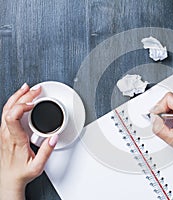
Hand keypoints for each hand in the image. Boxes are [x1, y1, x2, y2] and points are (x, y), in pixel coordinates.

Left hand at [0, 83, 57, 199]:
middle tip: (36, 89)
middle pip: (10, 108)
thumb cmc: (21, 173)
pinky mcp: (4, 132)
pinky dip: (14, 102)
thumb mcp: (38, 166)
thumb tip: (54, 137)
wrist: (8, 179)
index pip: (12, 117)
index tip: (33, 103)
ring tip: (27, 88)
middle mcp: (7, 134)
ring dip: (17, 96)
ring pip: (6, 109)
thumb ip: (47, 151)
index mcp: (15, 140)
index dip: (22, 106)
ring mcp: (3, 133)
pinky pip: (6, 113)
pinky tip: (20, 99)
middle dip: (24, 95)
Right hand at [151, 92, 172, 198]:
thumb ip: (157, 126)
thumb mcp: (170, 138)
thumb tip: (153, 117)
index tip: (157, 116)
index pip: (168, 98)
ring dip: (169, 110)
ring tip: (171, 122)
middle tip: (163, 121)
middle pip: (171, 98)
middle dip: (164, 109)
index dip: (159, 106)